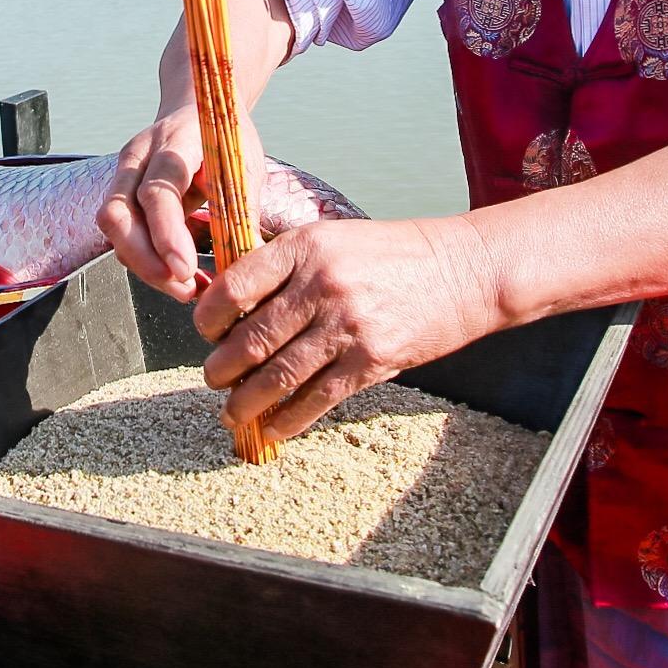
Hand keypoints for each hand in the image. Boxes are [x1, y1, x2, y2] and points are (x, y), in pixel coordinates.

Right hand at [95, 106, 267, 299]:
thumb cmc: (224, 135)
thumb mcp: (245, 165)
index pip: (158, 190)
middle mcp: (138, 157)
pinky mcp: (121, 193)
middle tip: (185, 289)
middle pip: (118, 214)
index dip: (166, 234)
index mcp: (174, 141)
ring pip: (114, 229)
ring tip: (187, 290)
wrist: (197, 105)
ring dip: (145, 267)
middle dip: (146, 261)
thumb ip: (241, 207)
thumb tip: (245, 259)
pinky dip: (146, 262)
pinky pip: (122, 234)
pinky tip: (179, 277)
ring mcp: (123, 174)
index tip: (185, 269)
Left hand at [196, 216, 501, 441]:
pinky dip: (287, 421)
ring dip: (245, 403)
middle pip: (249, 340)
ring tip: (233, 412)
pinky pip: (315, 400)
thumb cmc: (391, 254)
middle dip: (220, 369)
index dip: (208, 319)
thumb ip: (284, 265)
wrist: (461, 271)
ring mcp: (347, 325)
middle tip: (214, 378)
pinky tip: (272, 429)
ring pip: (276, 377)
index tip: (206, 332)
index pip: (234, 287)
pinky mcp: (371, 361)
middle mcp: (321, 285)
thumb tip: (230, 304)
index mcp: (304, 247)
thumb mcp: (332, 238)